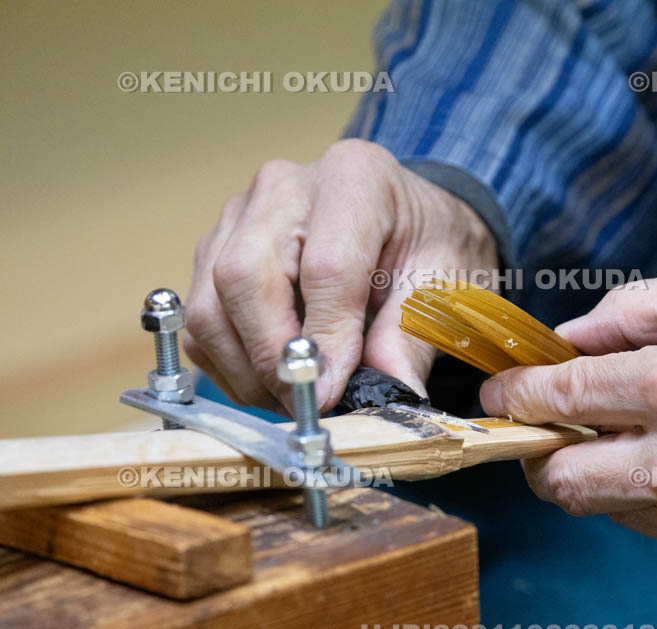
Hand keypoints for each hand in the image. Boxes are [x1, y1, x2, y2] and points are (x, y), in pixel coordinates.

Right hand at [183, 140, 497, 411]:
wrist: (407, 217)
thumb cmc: (426, 244)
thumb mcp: (441, 286)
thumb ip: (410, 340)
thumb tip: (392, 395)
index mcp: (355, 179)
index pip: (324, 268)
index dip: (324, 340)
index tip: (330, 394)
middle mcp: (285, 186)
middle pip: (243, 277)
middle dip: (271, 358)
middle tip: (306, 406)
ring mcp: (239, 214)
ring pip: (208, 304)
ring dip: (245, 370)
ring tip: (295, 398)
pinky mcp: (214, 247)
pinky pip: (198, 318)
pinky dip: (229, 363)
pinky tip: (272, 380)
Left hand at [479, 268, 656, 583]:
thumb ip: (634, 310)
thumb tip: (568, 338)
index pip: (558, 398)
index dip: (514, 396)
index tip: (499, 396)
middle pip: (557, 479)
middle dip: (539, 453)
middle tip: (552, 431)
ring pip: (606, 505)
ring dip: (608, 471)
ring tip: (655, 438)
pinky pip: (656, 530)